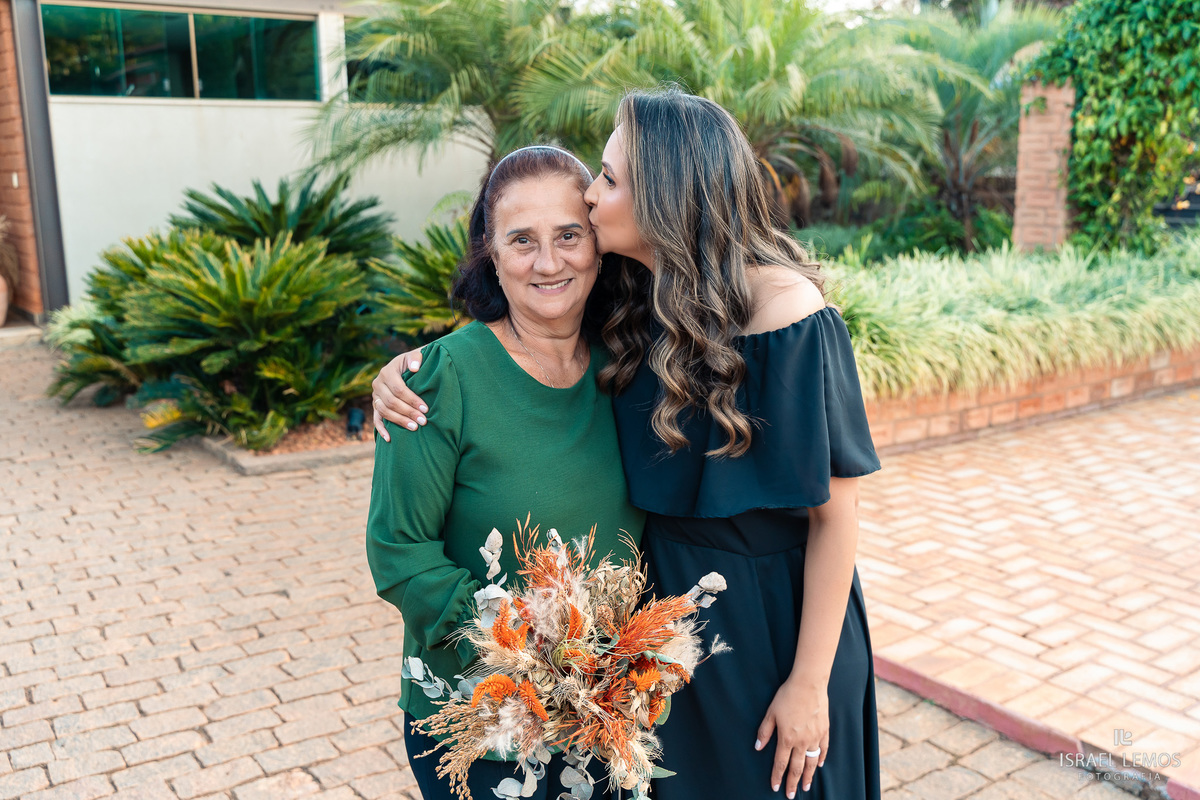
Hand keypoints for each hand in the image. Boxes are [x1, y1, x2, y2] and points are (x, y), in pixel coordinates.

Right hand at [372, 347, 427, 440]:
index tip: (425, 409)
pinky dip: (381, 429)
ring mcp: (375, 396)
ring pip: (384, 411)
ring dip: (399, 421)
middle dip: (408, 412)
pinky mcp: (376, 405)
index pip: (398, 389)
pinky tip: (389, 439)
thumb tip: (415, 368)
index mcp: (387, 371)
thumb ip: (416, 358)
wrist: (407, 367)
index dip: (412, 400)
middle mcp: (378, 383)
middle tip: (423, 421)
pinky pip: (376, 419)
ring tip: (414, 428)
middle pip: (391, 402)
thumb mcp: (416, 356)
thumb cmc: (416, 362)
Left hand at [755, 675, 829, 797]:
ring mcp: (815, 737)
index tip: (775, 787)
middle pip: (797, 767)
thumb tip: (758, 747)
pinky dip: (821, 759)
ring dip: (808, 776)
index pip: (781, 763)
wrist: (809, 684)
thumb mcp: (771, 712)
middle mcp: (802, 742)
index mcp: (787, 738)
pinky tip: (819, 765)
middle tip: (792, 795)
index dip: (777, 776)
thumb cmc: (787, 696)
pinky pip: (823, 749)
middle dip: (793, 783)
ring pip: (811, 762)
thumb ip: (764, 731)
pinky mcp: (824, 731)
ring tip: (806, 787)